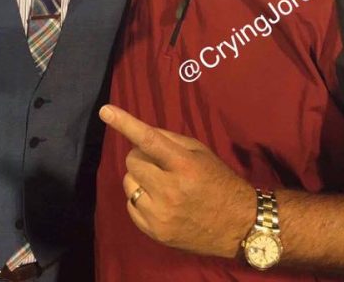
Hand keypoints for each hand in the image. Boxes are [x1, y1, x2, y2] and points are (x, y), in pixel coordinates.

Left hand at [99, 104, 254, 258]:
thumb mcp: (200, 152)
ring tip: (160, 183)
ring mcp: (161, 214)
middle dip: (141, 156)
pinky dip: (140, 199)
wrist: (238, 225)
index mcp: (184, 165)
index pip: (149, 140)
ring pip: (129, 183)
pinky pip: (130, 205)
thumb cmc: (219, 181)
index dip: (125, 123)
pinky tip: (159, 200)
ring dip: (139, 178)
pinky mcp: (156, 232)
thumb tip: (140, 133)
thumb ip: (169, 140)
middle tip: (158, 162)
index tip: (105, 111)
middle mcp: (170, 190)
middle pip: (133, 161)